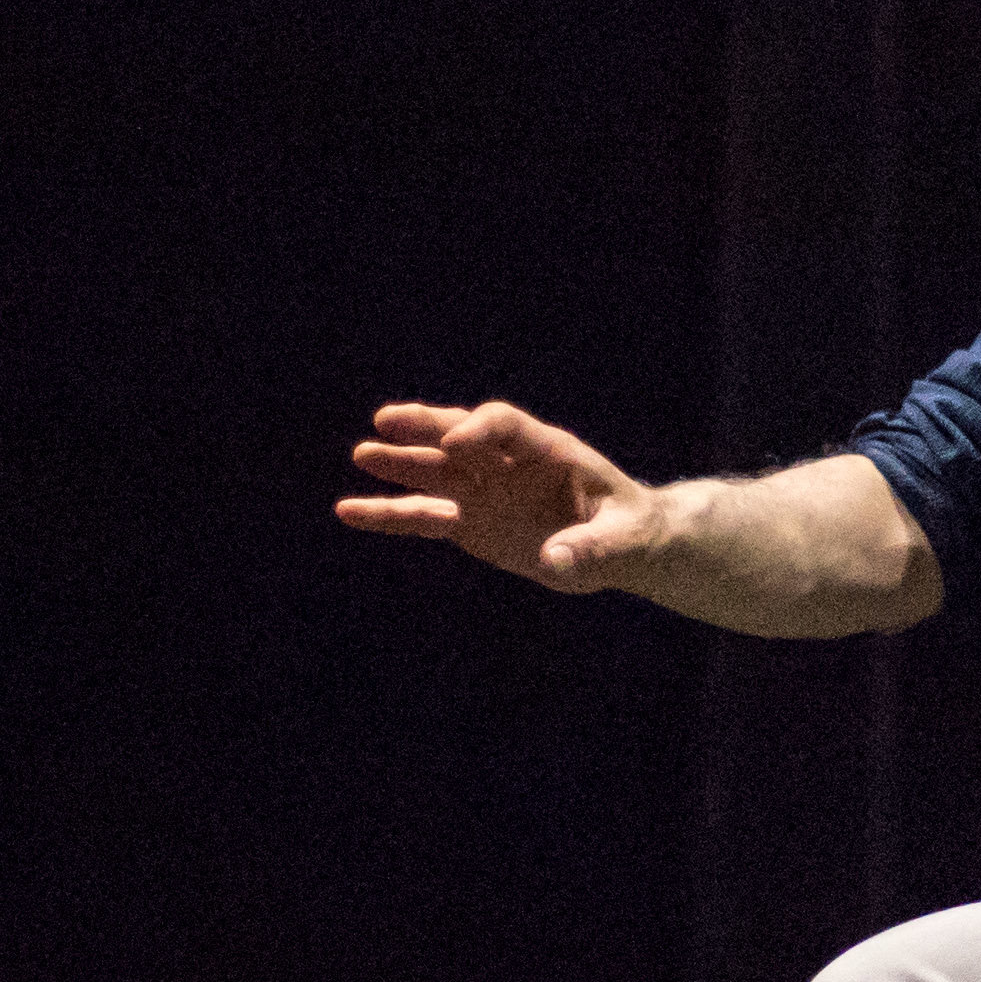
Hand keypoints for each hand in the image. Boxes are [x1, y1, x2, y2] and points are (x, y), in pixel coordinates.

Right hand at [336, 399, 664, 593]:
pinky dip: (389, 514)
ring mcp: (485, 491)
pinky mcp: (469, 523)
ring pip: (435, 471)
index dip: (480, 430)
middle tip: (385, 421)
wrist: (623, 546)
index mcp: (550, 451)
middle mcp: (508, 464)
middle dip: (425, 427)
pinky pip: (423, 516)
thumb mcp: (623, 541)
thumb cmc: (630, 532)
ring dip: (400, 463)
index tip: (454, 445)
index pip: (506, 426)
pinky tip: (350, 511)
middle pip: (460, 434)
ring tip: (361, 455)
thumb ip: (592, 549)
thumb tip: (556, 560)